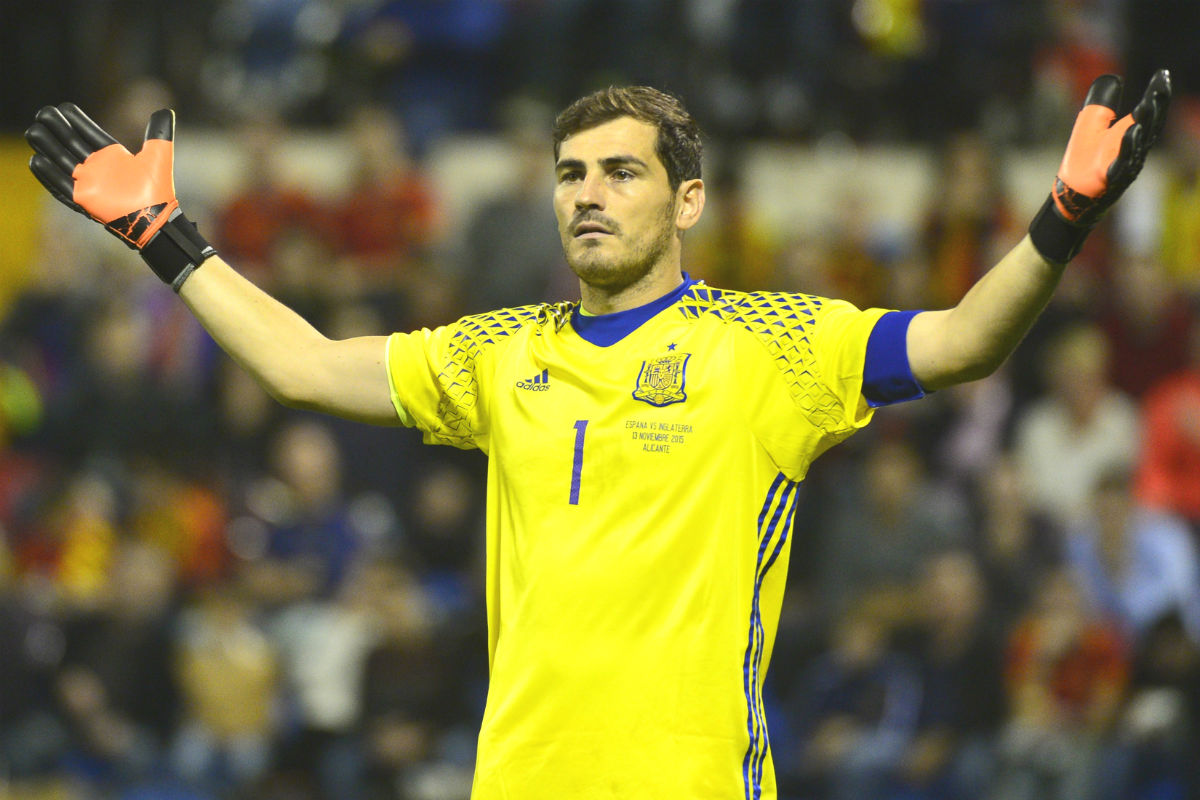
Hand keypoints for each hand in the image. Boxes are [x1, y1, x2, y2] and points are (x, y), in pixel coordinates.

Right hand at [25, 104, 215, 290]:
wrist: (157, 219)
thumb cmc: (159, 190)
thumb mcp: (158, 156)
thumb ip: (159, 133)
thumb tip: (165, 111)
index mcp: (111, 157)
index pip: (89, 134)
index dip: (77, 121)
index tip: (64, 107)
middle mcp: (97, 169)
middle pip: (71, 144)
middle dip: (57, 129)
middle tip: (44, 113)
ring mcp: (89, 184)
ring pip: (62, 161)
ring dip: (48, 147)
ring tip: (34, 130)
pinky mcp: (84, 200)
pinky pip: (61, 186)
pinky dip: (49, 175)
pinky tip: (36, 160)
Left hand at [1029, 70, 1171, 262]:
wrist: (1072, 196)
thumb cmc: (1083, 162)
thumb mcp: (1091, 126)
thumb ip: (1102, 104)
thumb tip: (1113, 78)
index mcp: (1131, 136)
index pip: (1148, 113)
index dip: (1157, 95)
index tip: (1162, 75)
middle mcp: (1133, 151)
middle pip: (1150, 126)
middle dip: (1156, 106)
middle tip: (1159, 86)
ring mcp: (1124, 167)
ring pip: (1138, 145)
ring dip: (1144, 125)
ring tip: (1146, 105)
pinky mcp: (1110, 181)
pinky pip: (1121, 164)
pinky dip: (1126, 149)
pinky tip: (1131, 132)